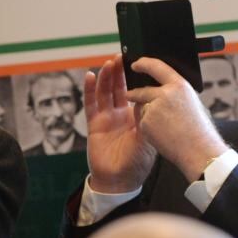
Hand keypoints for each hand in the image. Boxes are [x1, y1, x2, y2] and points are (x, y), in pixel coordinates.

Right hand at [85, 55, 156, 192]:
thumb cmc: (137, 163)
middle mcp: (121, 114)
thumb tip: (146, 97)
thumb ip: (146, 119)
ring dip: (106, 77)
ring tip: (109, 63)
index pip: (136, 91)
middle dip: (120, 72)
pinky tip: (90, 76)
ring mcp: (107, 118)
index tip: (138, 63)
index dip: (135, 78)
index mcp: (137, 116)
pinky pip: (91, 103)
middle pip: (119, 87)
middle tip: (122, 56)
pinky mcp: (94, 124)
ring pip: (105, 92)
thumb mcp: (147, 139)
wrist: (119, 181)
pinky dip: (90, 89)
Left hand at [126, 58, 228, 181]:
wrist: (199, 151)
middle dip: (134, 93)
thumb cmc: (200, 131)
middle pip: (143, 90)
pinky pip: (142, 121)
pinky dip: (148, 127)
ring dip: (147, 114)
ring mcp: (154, 107)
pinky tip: (163, 135)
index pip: (157, 67)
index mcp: (180, 86)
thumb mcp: (192, 104)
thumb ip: (176, 95)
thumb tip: (162, 91)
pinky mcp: (147, 122)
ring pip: (141, 107)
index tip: (136, 64)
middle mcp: (165, 93)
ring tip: (165, 127)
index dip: (144, 63)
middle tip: (130, 94)